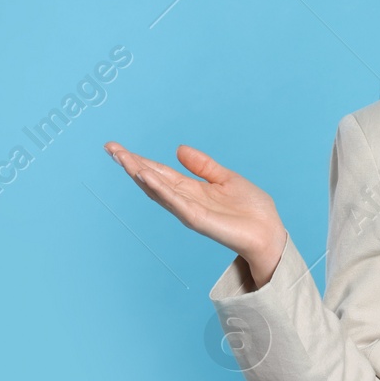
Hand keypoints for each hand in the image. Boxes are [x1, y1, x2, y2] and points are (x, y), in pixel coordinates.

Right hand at [103, 141, 288, 287]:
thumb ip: (203, 165)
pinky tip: (145, 175)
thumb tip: (179, 149)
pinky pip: (174, 202)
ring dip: (139, 174)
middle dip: (131, 164)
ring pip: (158, 190)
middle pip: (152, 180)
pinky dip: (159, 188)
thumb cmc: (251, 209)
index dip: (139, 160)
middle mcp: (185, 200)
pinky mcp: (197, 219)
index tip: (118, 148)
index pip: (159, 172)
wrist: (268, 232)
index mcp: (191, 189)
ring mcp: (189, 210)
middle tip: (110, 148)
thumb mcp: (225, 178)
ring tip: (122, 158)